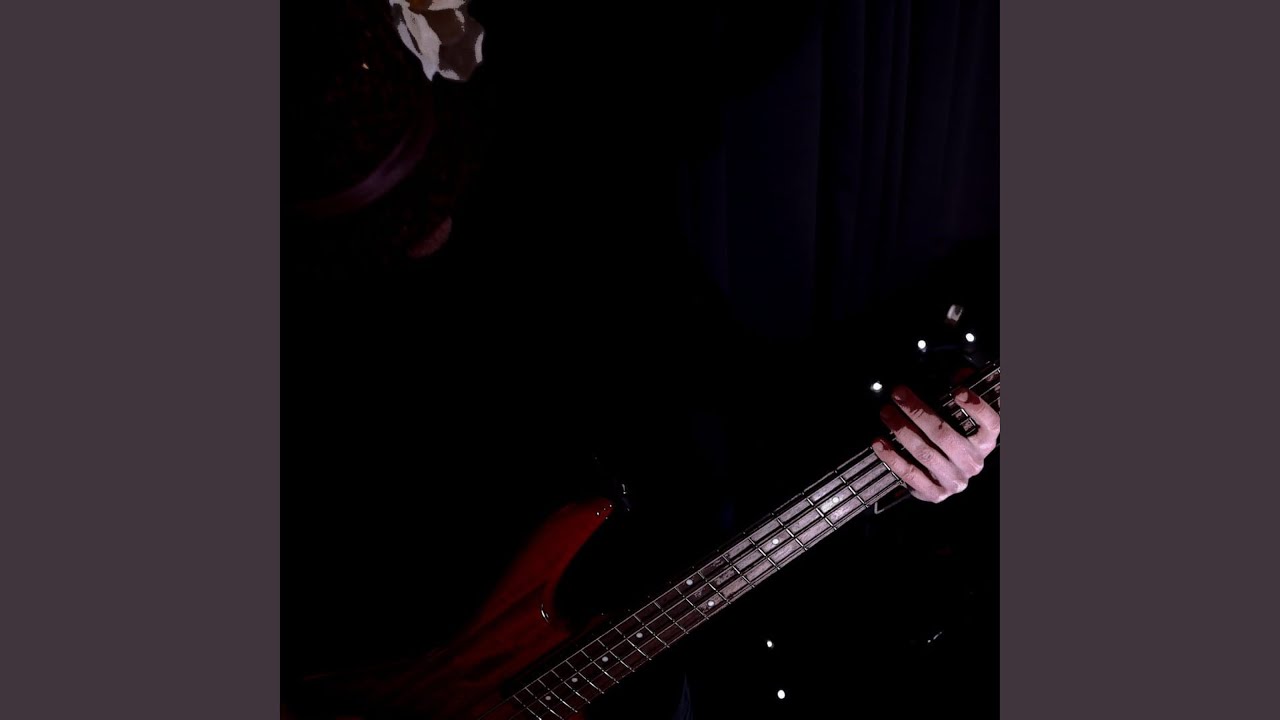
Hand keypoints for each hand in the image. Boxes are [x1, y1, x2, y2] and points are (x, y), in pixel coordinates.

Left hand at [870, 384, 999, 502]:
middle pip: (945, 435)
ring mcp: (954, 481)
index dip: (977, 408)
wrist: (945, 476)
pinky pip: (911, 475)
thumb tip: (960, 373)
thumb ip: (963, 391)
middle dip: (918, 412)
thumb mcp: (959, 415)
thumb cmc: (950, 437)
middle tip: (898, 394)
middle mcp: (972, 462)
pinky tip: (880, 442)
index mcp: (984, 442)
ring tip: (886, 412)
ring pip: (925, 454)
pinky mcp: (935, 494)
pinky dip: (892, 458)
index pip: (991, 424)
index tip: (957, 391)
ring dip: (902, 430)